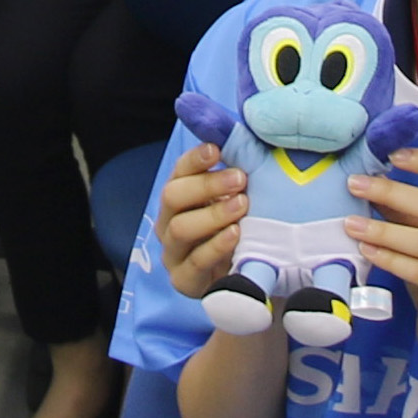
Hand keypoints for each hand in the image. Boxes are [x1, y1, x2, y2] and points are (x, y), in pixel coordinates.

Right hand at [153, 142, 248, 300]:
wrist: (248, 278)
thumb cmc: (244, 229)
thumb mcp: (240, 199)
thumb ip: (239, 172)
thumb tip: (245, 136)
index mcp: (181, 197)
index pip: (179, 171)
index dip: (196, 159)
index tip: (218, 149)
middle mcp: (169, 222)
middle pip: (173, 196)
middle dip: (206, 185)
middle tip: (240, 178)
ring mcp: (174, 253)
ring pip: (181, 228)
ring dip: (213, 215)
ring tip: (242, 205)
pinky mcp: (184, 281)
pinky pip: (195, 262)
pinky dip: (216, 247)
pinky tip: (236, 235)